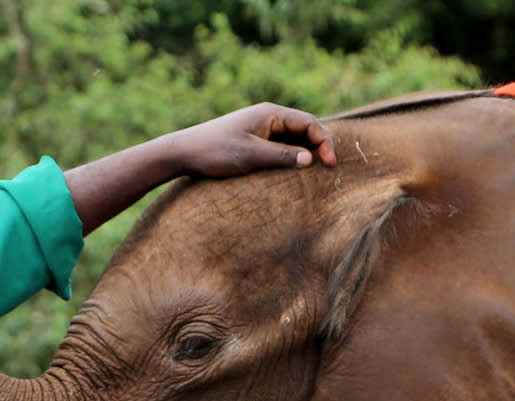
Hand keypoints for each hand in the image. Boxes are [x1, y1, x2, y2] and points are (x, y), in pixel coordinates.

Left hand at [163, 102, 338, 177]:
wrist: (183, 152)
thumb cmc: (215, 151)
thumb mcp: (250, 155)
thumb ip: (282, 156)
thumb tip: (310, 160)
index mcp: (270, 114)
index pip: (309, 122)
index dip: (324, 141)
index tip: (330, 164)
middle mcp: (268, 117)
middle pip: (305, 128)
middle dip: (320, 146)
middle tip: (329, 169)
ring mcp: (261, 128)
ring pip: (294, 138)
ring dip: (306, 152)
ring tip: (316, 172)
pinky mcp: (254, 141)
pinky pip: (281, 146)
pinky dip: (292, 157)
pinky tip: (294, 172)